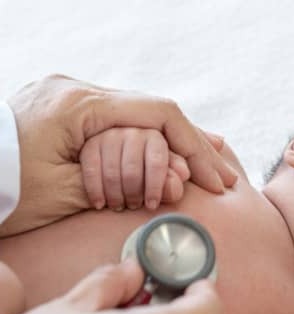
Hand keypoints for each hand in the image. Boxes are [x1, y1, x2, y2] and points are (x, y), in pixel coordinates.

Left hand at [0, 74, 237, 235]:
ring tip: (204, 169)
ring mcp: (71, 98)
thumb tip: (177, 175)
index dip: (197, 146)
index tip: (218, 178)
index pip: (160, 114)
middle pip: (154, 114)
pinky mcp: (67, 112)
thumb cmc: (2, 190)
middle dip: (192, 149)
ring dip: (171, 148)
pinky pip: (119, 124)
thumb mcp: (68, 192)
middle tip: (222, 178)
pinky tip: (170, 154)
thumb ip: (126, 176)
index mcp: (79, 107)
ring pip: (139, 119)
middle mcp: (78, 91)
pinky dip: (147, 143)